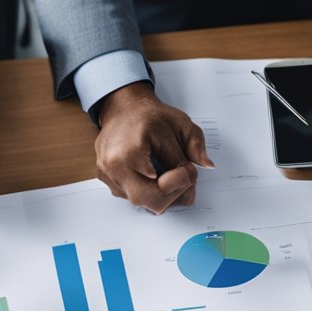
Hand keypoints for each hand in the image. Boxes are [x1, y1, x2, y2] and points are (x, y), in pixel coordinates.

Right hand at [94, 82, 213, 213]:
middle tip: (182, 178)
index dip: (183, 181)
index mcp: (132, 152)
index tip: (188, 170)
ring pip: (141, 201)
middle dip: (173, 194)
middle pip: (150, 202)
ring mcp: (107, 174)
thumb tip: (206, 165)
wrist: (122, 108)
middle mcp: (114, 166)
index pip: (163, 186)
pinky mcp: (105, 178)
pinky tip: (152, 173)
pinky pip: (130, 195)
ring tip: (167, 172)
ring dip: (160, 192)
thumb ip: (195, 146)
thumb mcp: (180, 124)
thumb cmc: (148, 115)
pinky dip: (146, 188)